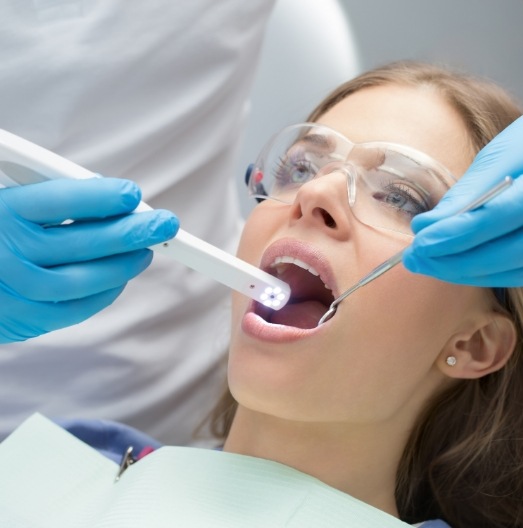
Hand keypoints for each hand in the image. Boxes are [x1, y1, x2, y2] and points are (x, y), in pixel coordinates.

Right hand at [0, 178, 177, 342]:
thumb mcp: (5, 203)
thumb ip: (43, 197)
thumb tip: (101, 191)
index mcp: (1, 213)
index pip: (60, 200)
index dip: (101, 196)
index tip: (132, 193)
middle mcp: (9, 253)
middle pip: (85, 241)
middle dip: (132, 231)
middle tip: (165, 223)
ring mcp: (18, 290)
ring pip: (87, 278)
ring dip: (125, 264)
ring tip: (148, 250)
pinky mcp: (27, 319)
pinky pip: (77, 308)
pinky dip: (105, 293)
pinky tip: (121, 277)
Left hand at [403, 116, 522, 286]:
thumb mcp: (500, 158)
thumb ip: (467, 193)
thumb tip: (424, 226)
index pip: (499, 215)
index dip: (456, 234)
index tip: (419, 242)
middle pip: (508, 253)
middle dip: (454, 262)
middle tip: (414, 259)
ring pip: (511, 271)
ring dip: (463, 272)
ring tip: (424, 263)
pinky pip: (515, 274)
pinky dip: (480, 274)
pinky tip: (450, 266)